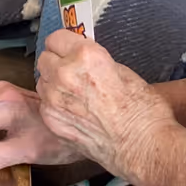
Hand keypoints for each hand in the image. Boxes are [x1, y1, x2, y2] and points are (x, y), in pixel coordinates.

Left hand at [35, 31, 180, 185]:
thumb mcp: (124, 71)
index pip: (56, 38)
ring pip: (42, 82)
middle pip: (45, 59)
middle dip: (57, 62)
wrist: (142, 147)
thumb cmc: (143, 110)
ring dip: (53, 84)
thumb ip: (96, 61)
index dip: (65, 44)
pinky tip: (75, 112)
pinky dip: (55, 105)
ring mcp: (54, 99)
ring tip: (75, 94)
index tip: (70, 50)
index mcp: (86, 56)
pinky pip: (45, 104)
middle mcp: (65, 75)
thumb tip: (83, 59)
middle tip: (73, 72)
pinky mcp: (51, 120)